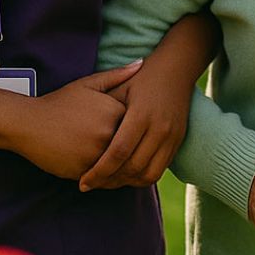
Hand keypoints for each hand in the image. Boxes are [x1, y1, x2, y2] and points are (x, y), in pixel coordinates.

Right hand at [15, 62, 140, 179]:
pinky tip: (105, 172)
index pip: (139, 125)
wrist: (29, 124)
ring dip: (123, 168)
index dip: (137, 128)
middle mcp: (108, 133)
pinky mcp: (85, 171)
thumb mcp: (88, 84)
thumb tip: (142, 63)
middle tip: (133, 151)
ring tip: (119, 163)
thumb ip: (116, 76)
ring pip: (120, 166)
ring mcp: (97, 154)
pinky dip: (108, 178)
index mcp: (114, 112)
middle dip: (133, 150)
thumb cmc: (60, 102)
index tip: (135, 129)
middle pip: (132, 147)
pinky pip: (105, 178)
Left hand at [78, 58, 192, 191]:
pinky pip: (160, 170)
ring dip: (126, 182)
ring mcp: (171, 137)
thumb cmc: (141, 78)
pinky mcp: (178, 142)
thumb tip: (77, 135)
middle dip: (110, 181)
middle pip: (132, 168)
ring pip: (148, 174)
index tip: (83, 183)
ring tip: (107, 182)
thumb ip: (102, 111)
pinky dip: (142, 177)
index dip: (99, 171)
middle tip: (91, 185)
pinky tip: (125, 175)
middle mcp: (159, 128)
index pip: (118, 153)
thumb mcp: (119, 89)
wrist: (176, 69)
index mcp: (141, 115)